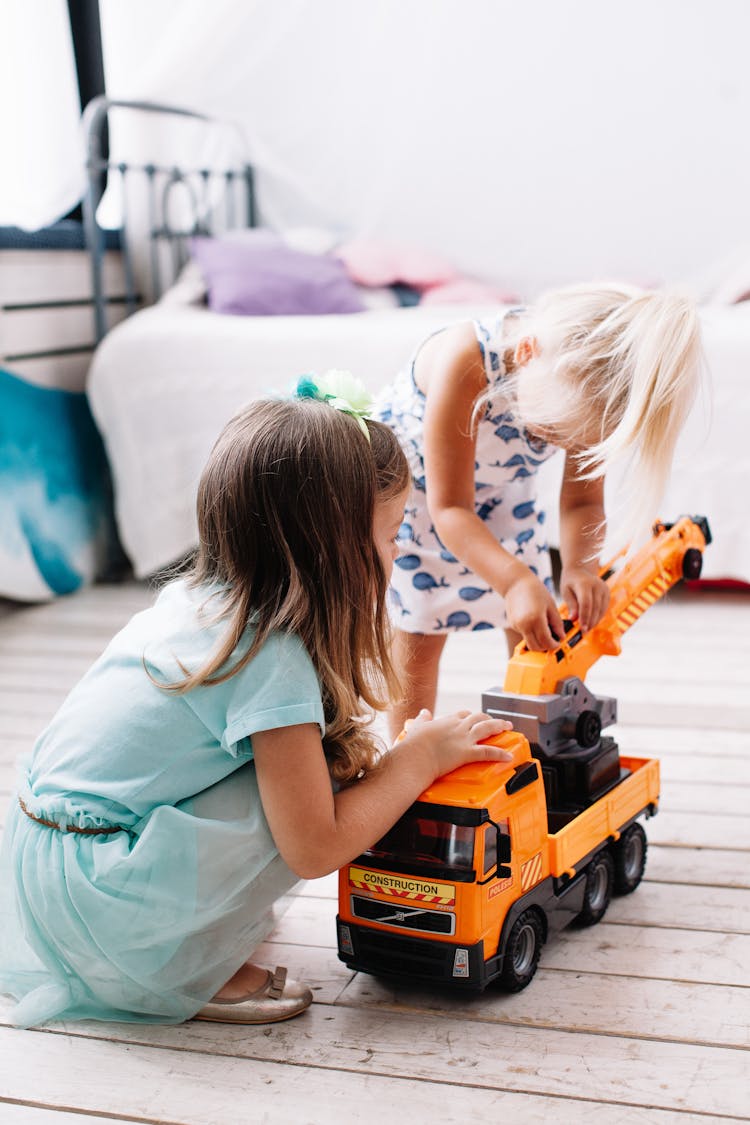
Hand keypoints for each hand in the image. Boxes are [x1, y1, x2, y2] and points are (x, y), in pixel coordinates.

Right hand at [398, 709, 512, 779]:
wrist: (415, 756)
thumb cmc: (413, 745)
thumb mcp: (416, 727)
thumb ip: (422, 719)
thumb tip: (424, 712)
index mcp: (447, 721)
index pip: (463, 714)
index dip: (471, 716)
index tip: (474, 718)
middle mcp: (458, 727)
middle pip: (478, 718)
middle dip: (489, 718)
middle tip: (498, 721)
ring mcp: (464, 739)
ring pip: (486, 728)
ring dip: (499, 726)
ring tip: (508, 727)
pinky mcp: (467, 753)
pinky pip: (488, 752)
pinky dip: (500, 754)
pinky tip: (508, 756)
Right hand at [503, 571, 564, 650]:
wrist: (516, 583)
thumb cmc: (535, 590)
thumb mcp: (551, 606)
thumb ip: (557, 623)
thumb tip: (561, 636)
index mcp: (536, 619)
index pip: (546, 642)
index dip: (554, 645)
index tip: (558, 642)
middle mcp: (524, 625)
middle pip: (536, 647)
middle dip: (545, 647)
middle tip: (553, 640)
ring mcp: (516, 626)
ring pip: (529, 643)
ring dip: (538, 641)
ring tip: (545, 630)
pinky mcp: (513, 624)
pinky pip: (524, 635)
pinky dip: (531, 634)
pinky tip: (534, 622)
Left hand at [559, 566, 609, 631]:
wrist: (580, 568)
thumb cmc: (570, 581)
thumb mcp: (566, 591)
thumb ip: (571, 605)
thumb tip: (574, 619)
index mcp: (584, 584)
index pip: (586, 603)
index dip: (584, 617)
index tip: (582, 628)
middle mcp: (597, 585)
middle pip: (595, 608)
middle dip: (590, 622)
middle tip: (584, 632)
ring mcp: (604, 588)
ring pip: (601, 609)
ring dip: (595, 620)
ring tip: (587, 629)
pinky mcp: (607, 592)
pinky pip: (604, 607)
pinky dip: (598, 616)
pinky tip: (592, 621)